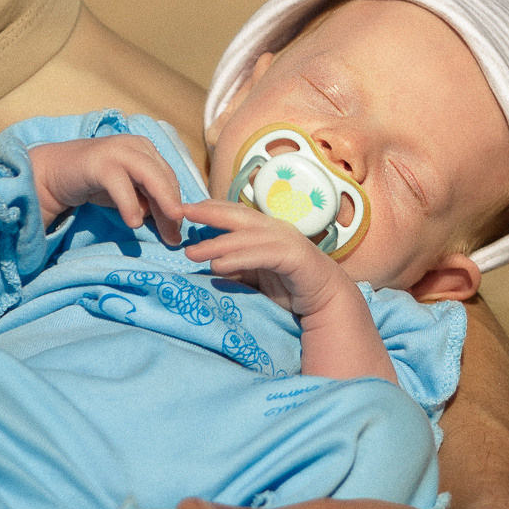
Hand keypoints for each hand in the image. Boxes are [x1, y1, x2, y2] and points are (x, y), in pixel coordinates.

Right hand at [27, 135, 184, 242]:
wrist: (55, 173)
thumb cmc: (96, 183)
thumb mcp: (129, 194)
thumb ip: (150, 206)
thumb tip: (173, 232)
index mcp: (148, 151)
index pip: (170, 180)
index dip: (175, 206)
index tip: (176, 233)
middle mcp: (137, 146)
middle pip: (164, 178)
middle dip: (172, 209)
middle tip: (175, 237)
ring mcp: (119, 151)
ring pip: (150, 176)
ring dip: (161, 203)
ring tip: (168, 227)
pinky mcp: (100, 161)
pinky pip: (121, 184)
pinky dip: (130, 204)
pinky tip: (134, 223)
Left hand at [180, 197, 354, 320]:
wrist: (326, 300)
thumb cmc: (291, 286)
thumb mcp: (255, 276)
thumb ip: (236, 267)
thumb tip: (210, 264)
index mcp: (265, 229)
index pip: (234, 213)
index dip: (210, 209)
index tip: (184, 210)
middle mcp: (275, 229)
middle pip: (238, 215)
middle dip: (209, 212)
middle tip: (182, 212)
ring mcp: (286, 241)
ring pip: (246, 237)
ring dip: (217, 244)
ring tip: (192, 252)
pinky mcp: (294, 257)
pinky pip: (261, 256)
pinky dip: (238, 259)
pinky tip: (218, 266)